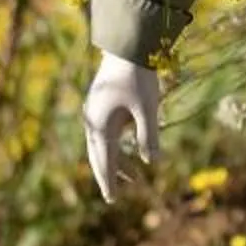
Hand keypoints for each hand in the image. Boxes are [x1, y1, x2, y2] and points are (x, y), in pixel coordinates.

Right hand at [82, 52, 161, 201]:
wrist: (127, 45)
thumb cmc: (138, 76)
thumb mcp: (147, 108)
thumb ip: (148, 136)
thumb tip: (152, 162)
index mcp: (101, 125)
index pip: (105, 161)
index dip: (109, 182)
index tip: (112, 199)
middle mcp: (93, 120)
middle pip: (98, 155)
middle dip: (108, 174)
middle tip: (113, 195)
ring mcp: (95, 111)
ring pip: (102, 143)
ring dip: (115, 160)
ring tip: (132, 177)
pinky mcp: (101, 102)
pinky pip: (106, 131)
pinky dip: (116, 144)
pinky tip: (129, 149)